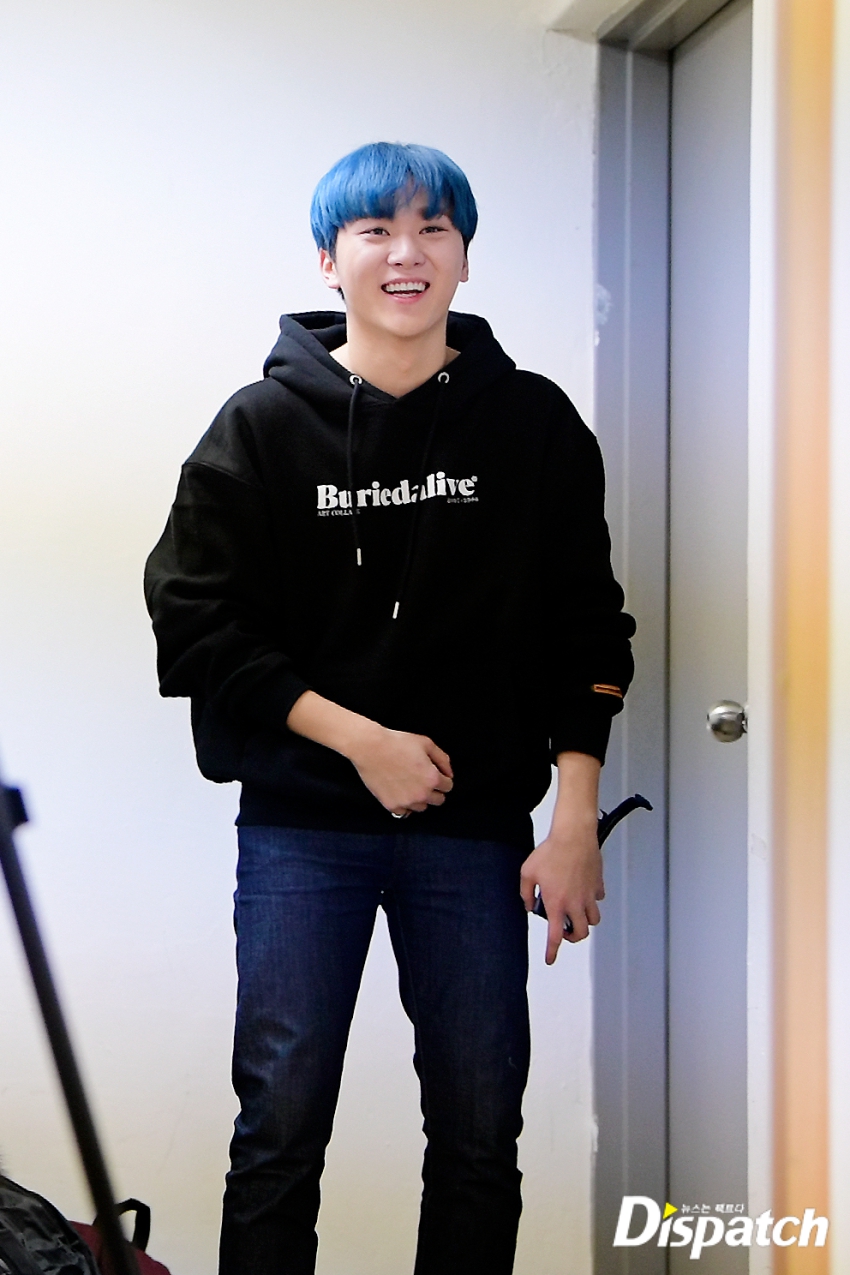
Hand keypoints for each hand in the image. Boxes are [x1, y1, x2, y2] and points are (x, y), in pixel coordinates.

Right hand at [286, 691, 452, 815]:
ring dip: (420, 798)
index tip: (435, 774)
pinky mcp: (392, 805)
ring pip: (422, 807)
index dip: (443, 778)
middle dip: (434, 790)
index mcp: (432, 779)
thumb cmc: (398, 742)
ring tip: (410, 785)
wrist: (371, 748)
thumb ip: (443, 759)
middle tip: (423, 779)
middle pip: (438, 800)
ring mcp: (406, 802)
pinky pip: (404, 812)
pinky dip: (404, 805)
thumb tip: (449, 773)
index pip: (448, 787)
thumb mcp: (426, 743)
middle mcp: (422, 794)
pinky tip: (400, 792)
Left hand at [520, 825, 603, 962]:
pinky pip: (598, 899)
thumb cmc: (550, 852)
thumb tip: (528, 905)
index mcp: (557, 903)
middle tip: (565, 930)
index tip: (550, 959)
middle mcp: (575, 904)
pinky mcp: (598, 884)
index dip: (552, 951)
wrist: (573, 836)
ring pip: (593, 920)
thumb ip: (525, 893)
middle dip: (573, 937)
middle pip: (581, 934)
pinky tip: (583, 891)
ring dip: (584, 921)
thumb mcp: (528, 872)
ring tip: (575, 912)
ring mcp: (589, 895)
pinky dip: (592, 900)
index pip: (555, 936)